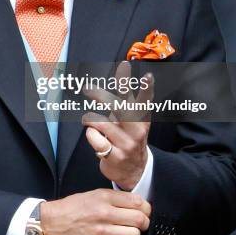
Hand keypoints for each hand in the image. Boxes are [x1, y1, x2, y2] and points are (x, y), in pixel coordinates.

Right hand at [40, 188, 150, 234]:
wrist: (48, 223)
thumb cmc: (68, 209)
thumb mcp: (91, 194)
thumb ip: (111, 198)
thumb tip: (132, 204)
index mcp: (103, 197)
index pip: (137, 202)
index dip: (145, 208)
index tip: (144, 211)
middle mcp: (104, 213)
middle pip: (139, 219)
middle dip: (143, 222)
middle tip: (138, 224)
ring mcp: (101, 232)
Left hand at [82, 61, 153, 189]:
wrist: (134, 169)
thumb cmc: (128, 134)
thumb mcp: (132, 115)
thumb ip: (126, 92)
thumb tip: (124, 65)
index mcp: (141, 117)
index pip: (144, 100)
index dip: (146, 88)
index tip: (147, 76)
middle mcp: (136, 129)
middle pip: (118, 107)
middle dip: (100, 95)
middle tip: (87, 88)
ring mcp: (126, 143)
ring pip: (100, 122)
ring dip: (90, 118)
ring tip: (88, 119)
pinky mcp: (115, 156)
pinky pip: (95, 139)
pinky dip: (90, 134)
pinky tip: (94, 136)